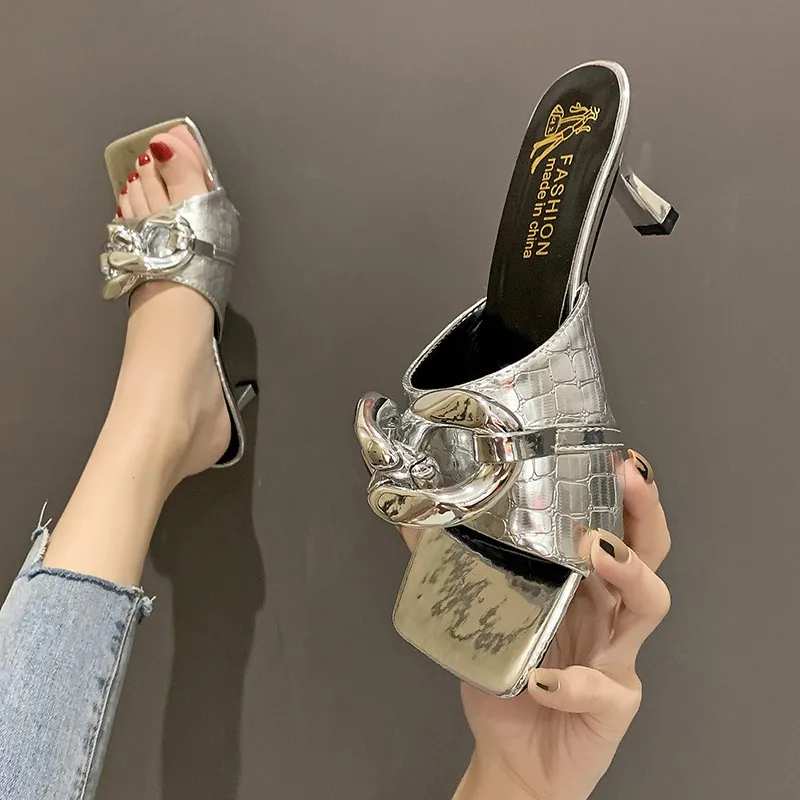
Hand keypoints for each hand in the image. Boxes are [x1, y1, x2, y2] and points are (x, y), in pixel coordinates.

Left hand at [399, 455, 670, 799]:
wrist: (514, 756)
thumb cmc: (507, 676)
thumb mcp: (481, 613)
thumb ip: (455, 566)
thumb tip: (413, 520)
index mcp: (584, 584)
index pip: (617, 528)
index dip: (625, 493)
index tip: (618, 455)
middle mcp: (609, 612)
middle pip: (650, 553)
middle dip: (645, 511)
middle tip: (629, 478)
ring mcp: (617, 656)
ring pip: (648, 606)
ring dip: (628, 574)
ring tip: (597, 551)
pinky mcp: (612, 706)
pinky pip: (601, 689)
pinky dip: (571, 681)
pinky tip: (541, 678)